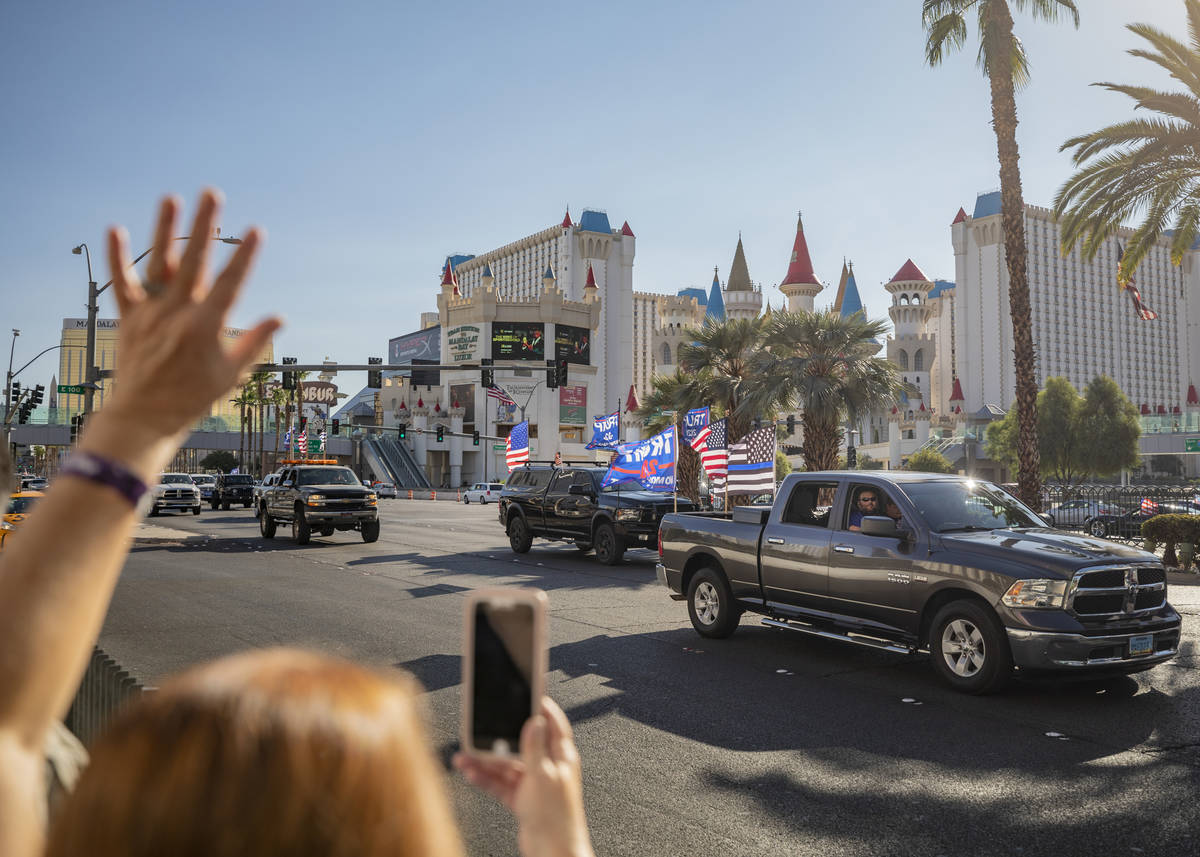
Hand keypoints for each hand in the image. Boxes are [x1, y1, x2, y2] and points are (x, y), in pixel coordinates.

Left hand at [84, 190, 281, 474]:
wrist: (144, 416)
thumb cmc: (192, 398)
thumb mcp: (231, 373)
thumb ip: (253, 342)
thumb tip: (278, 318)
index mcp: (206, 327)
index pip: (231, 283)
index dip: (244, 256)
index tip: (255, 231)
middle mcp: (177, 314)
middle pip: (194, 261)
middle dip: (205, 225)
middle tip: (212, 194)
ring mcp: (151, 314)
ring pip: (159, 263)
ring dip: (165, 229)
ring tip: (172, 198)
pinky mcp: (130, 318)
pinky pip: (122, 284)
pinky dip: (117, 257)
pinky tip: (115, 229)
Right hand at [455, 698, 593, 856]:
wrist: (552, 851)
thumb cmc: (558, 817)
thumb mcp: (544, 775)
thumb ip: (536, 748)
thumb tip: (534, 720)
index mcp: (562, 756)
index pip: (553, 724)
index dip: (541, 707)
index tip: (527, 691)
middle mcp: (548, 766)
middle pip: (520, 744)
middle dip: (498, 738)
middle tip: (481, 727)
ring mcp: (533, 783)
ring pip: (505, 764)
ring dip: (485, 760)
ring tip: (464, 756)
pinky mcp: (521, 798)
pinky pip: (499, 783)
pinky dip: (485, 778)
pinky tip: (471, 773)